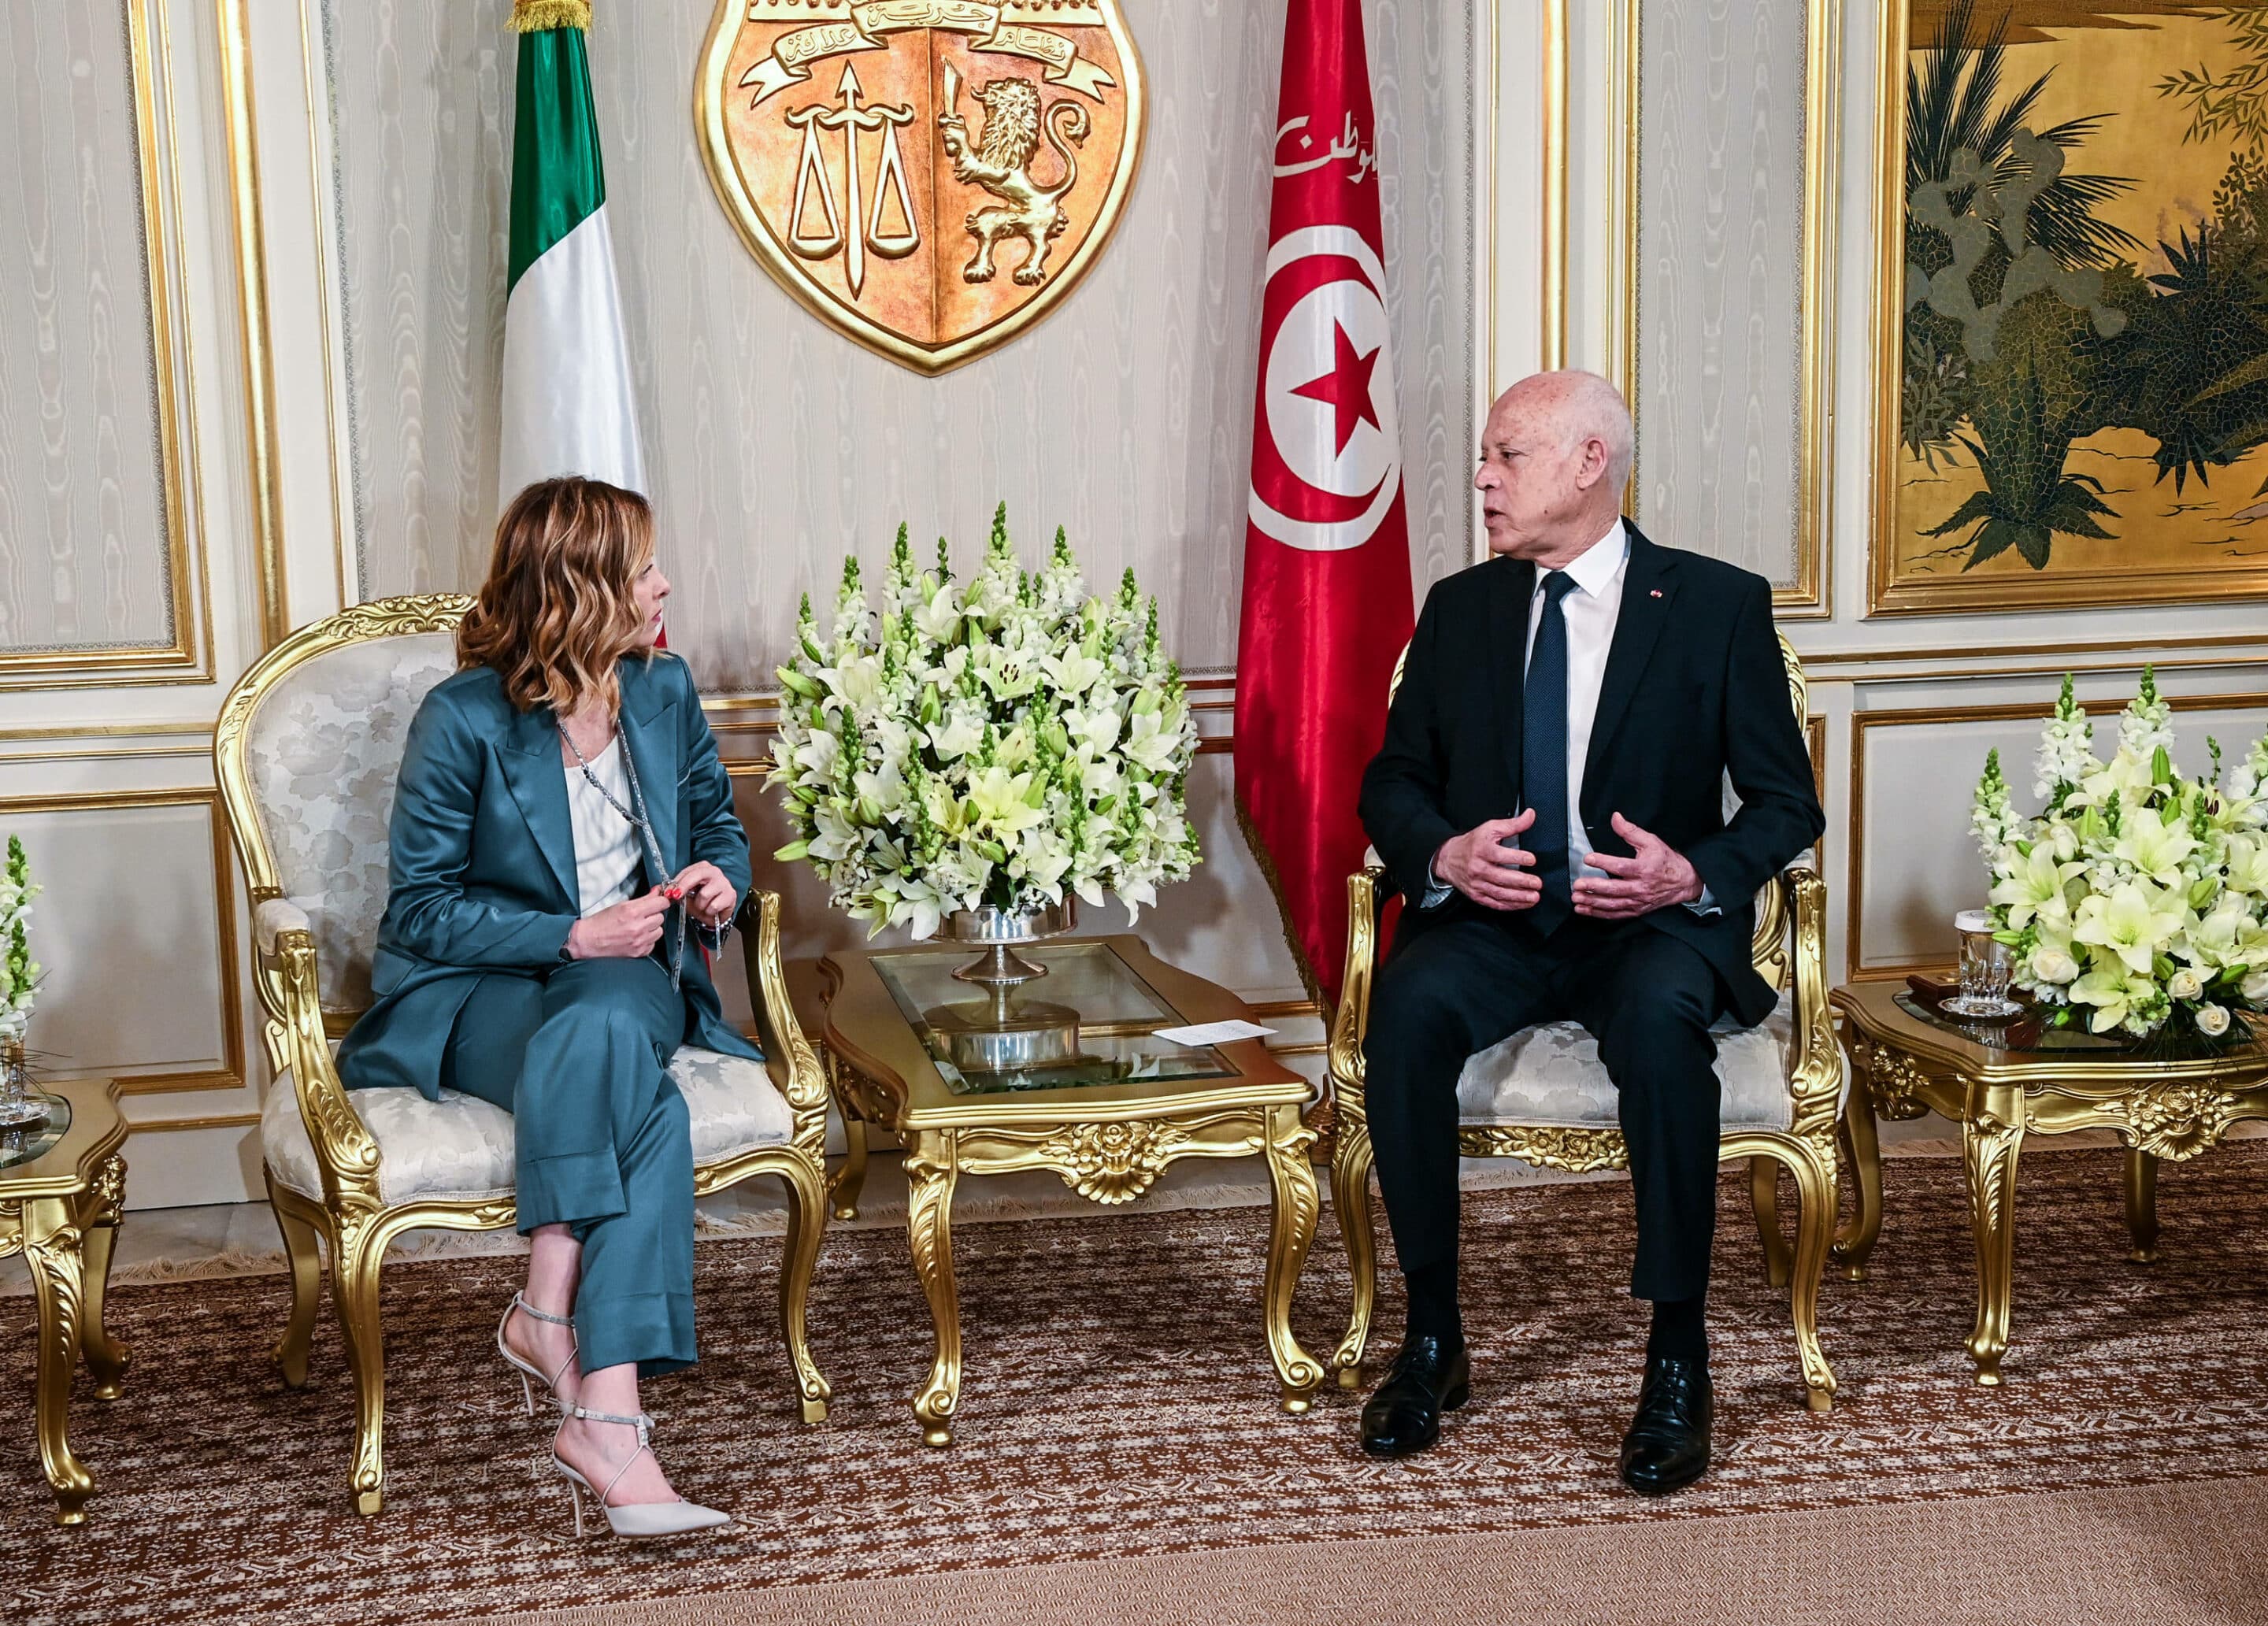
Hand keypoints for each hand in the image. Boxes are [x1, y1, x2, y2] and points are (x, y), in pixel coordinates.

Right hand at [565, 891, 672, 959]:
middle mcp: (638, 927)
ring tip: (639, 927)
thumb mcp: (621, 905)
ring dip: (652, 928)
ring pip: (659, 931)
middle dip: (653, 915)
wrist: (587, 941)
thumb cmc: (600, 923)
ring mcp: (639, 941)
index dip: (661, 901)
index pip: (661, 903)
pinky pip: (653, 943)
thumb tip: (658, 892)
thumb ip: (643, 899)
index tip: (659, 901)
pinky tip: (637, 937)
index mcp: (633, 912)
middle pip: (661, 917)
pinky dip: (648, 940)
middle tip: (642, 916)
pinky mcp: (639, 952)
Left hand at [669, 862, 736, 927]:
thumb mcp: (686, 896)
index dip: (675, 883)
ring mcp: (724, 882)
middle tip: (676, 897)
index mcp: (703, 868)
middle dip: (683, 887)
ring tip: (702, 907)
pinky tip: (711, 910)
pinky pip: (713, 906)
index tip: (667, 892)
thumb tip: (662, 891)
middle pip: (696, 876)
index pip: (687, 872)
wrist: (718, 914)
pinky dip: (709, 912)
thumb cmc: (702, 902)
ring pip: (704, 895)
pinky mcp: (730, 895)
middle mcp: (714, 872)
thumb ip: (676, 891)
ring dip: (699, 905)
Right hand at [1432, 810, 1541, 911]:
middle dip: (1521, 882)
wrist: (1448, 858)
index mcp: (1482, 850)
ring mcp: (1477, 884)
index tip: (1532, 859)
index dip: (1517, 857)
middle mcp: (1478, 868)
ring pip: (1499, 893)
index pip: (1500, 855)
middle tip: (1537, 883)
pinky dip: (1509, 905)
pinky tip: (1522, 904)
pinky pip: (1494, 903)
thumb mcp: (1491, 828)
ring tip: (1534, 897)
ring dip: (1518, 897)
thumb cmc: (1473, 843)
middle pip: (1501, 877)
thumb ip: (1513, 824)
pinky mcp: (1476, 895)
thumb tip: (1531, 815)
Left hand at [1572, 813, 1701, 918]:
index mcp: (1644, 869)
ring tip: (1577, 898)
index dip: (1603, 862)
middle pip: (1614, 889)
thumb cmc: (1665, 861)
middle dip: (1593, 887)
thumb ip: (1630, 831)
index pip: (1620, 867)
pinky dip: (1599, 914)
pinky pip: (1615, 914)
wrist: (1683, 881)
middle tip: (1577, 884)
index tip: (1588, 858)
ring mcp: (1638, 901)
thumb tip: (1615, 818)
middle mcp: (1640, 887)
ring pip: (1612, 904)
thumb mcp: (1650, 841)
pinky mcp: (1636, 910)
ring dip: (1592, 903)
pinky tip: (1585, 909)